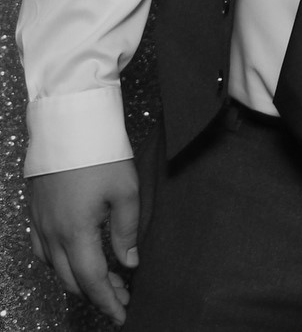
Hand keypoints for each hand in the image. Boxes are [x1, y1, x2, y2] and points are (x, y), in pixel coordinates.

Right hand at [28, 159, 139, 323]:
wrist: (69, 125)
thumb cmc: (103, 156)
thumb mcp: (127, 192)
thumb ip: (127, 231)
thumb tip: (129, 263)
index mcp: (75, 233)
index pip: (92, 280)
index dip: (108, 301)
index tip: (122, 315)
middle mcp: (52, 234)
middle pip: (71, 279)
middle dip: (97, 293)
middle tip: (122, 296)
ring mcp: (39, 224)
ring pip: (54, 268)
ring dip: (79, 280)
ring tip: (106, 281)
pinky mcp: (35, 213)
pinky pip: (43, 251)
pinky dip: (60, 264)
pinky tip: (76, 260)